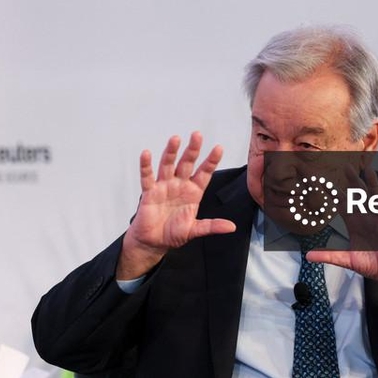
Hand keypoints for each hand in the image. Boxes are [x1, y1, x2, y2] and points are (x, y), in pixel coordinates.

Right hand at [117, 132, 235, 278]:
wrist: (153, 242)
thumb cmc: (173, 233)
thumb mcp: (195, 230)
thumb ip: (212, 226)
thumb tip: (231, 227)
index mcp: (193, 192)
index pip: (204, 173)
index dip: (211, 161)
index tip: (219, 148)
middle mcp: (179, 185)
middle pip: (187, 163)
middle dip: (192, 150)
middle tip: (197, 135)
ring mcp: (164, 186)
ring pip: (168, 165)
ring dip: (171, 152)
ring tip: (175, 139)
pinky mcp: (149, 193)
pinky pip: (147, 177)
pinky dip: (146, 166)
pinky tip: (146, 154)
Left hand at [306, 165, 377, 311]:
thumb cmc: (371, 262)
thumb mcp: (347, 259)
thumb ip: (329, 255)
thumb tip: (309, 255)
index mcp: (354, 221)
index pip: (341, 203)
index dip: (331, 193)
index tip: (320, 181)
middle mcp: (367, 216)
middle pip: (359, 195)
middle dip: (353, 181)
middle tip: (346, 166)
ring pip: (376, 198)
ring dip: (373, 184)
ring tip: (370, 171)